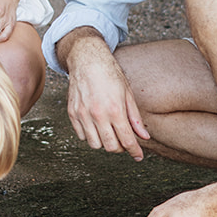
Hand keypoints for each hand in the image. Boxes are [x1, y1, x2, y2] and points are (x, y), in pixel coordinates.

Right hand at [65, 39, 149, 159]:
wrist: (87, 60)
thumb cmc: (110, 74)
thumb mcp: (127, 94)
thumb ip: (135, 118)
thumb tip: (144, 137)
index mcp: (114, 109)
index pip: (127, 140)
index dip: (135, 151)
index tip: (138, 156)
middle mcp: (97, 114)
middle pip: (111, 147)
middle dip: (121, 148)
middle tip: (125, 141)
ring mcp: (83, 115)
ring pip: (95, 144)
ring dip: (104, 143)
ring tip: (110, 132)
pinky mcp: (72, 113)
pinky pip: (82, 136)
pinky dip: (90, 135)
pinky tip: (97, 126)